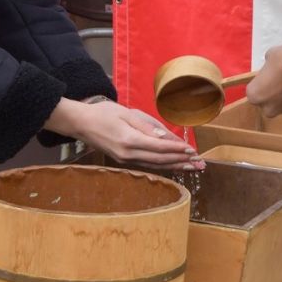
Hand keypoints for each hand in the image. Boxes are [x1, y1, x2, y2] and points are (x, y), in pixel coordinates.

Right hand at [45, 99, 204, 169]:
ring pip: (156, 165)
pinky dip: (163, 165)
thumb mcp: (127, 114)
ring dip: (176, 166)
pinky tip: (174, 165)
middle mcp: (128, 154)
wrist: (81, 123)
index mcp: (130, 141)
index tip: (193, 151)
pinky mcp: (124, 160)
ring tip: (193, 168)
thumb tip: (167, 138)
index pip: (160, 148)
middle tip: (200, 165)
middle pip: (161, 161)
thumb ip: (148, 127)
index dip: (178, 150)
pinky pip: (148, 164)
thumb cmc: (103, 113)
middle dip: (182, 162)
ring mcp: (125, 159)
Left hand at [246, 44, 281, 116]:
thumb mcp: (270, 55)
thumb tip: (271, 66)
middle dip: (272, 94)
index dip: (261, 84)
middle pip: (267, 104)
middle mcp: (268, 108)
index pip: (254, 93)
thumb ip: (267, 66)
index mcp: (255, 95)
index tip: (267, 76)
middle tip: (279, 80)